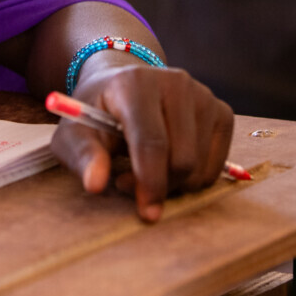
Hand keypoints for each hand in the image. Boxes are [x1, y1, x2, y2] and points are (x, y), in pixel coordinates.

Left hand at [49, 60, 233, 221]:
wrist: (123, 87)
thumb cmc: (97, 114)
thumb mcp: (75, 133)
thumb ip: (83, 156)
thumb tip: (95, 184)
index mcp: (136, 83)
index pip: (152, 141)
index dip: (150, 182)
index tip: (146, 212)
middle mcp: (175, 82)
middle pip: (182, 159)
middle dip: (159, 186)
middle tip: (127, 184)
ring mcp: (203, 95)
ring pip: (200, 166)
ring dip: (175, 184)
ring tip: (145, 171)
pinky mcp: (221, 111)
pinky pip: (216, 165)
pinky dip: (194, 178)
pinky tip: (170, 164)